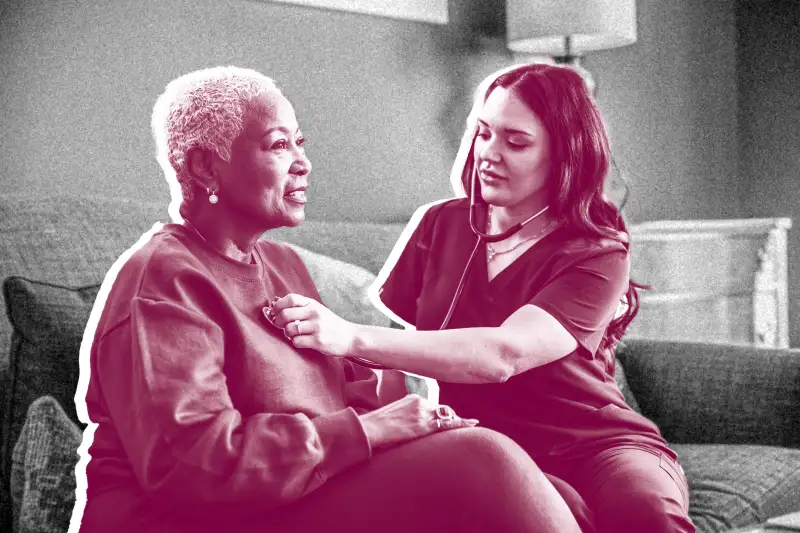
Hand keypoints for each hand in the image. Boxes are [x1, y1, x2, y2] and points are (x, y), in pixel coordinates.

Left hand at [268, 293, 355, 356]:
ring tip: (293, 335)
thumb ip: (301, 307)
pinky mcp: (318, 340)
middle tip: (280, 326)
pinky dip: (295, 342)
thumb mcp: (318, 310)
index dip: (279, 305)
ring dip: (287, 334)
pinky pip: (297, 341)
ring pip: (289, 329)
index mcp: (313, 304)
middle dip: (278, 321)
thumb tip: (277, 305)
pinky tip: (301, 341)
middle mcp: (314, 313)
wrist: (351, 337)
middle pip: (286, 314)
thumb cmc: (331, 325)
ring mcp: (316, 327)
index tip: (276, 312)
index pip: (291, 298)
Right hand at [358, 394, 478, 449]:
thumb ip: (402, 416)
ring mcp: (424, 414)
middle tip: (463, 422)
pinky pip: (449, 423)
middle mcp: (420, 402)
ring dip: (459, 420)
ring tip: (472, 423)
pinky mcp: (425, 426)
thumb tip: (402, 425)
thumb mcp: (391, 415)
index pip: (432, 404)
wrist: (370, 430)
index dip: (441, 412)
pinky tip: (472, 423)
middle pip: (442, 409)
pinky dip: (462, 423)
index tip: (446, 416)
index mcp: (412, 398)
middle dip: (451, 416)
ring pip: (448, 415)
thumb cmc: (375, 426)